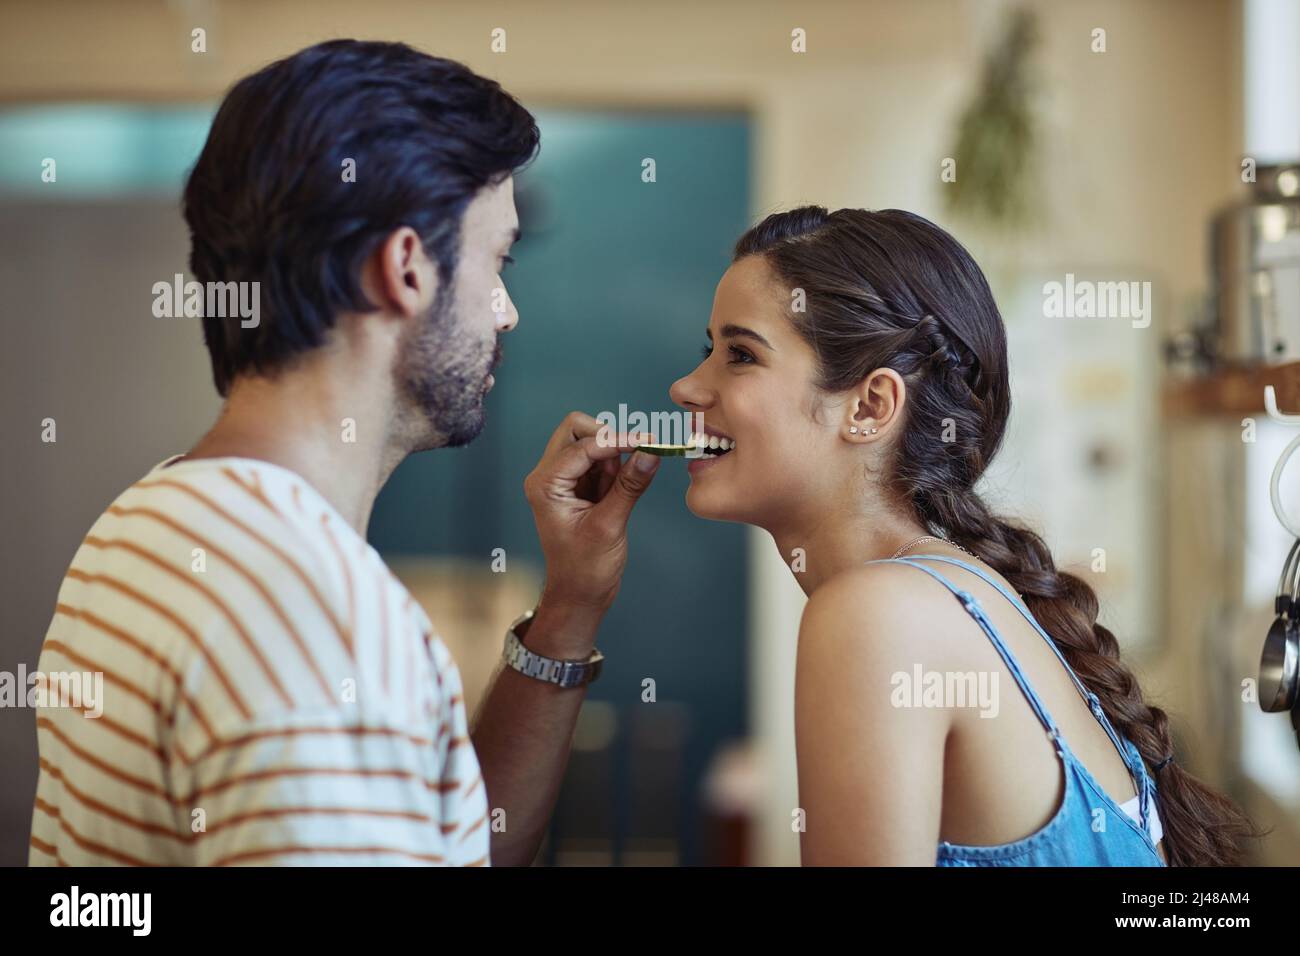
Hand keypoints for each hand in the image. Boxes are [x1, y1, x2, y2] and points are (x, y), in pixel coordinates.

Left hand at [523, 411, 659, 618]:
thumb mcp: (609, 526)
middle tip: (635, 456)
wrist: (579, 595)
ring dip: (614, 456)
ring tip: (620, 492)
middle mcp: (548, 476)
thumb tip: (651, 452)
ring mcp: (563, 480)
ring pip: (590, 443)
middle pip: (577, 430)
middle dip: (608, 438)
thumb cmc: (585, 568)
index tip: (649, 441)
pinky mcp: (580, 487)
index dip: (617, 441)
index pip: (583, 446)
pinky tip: (623, 489)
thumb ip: (629, 486)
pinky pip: (600, 462)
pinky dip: (616, 467)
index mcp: (545, 485)